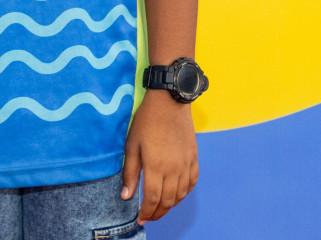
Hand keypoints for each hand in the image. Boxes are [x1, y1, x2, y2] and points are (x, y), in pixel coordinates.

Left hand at [122, 90, 197, 223]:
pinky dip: (184, 193)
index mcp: (156, 166)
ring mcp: (186, 164)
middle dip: (157, 213)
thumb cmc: (146, 121)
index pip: (152, 199)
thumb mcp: (132, 145)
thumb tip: (126, 196)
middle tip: (148, 217)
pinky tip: (176, 194)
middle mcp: (174, 169)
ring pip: (181, 195)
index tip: (140, 219)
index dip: (146, 212)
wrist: (169, 102)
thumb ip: (130, 173)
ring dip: (170, 205)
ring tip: (159, 208)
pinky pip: (192, 183)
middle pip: (167, 201)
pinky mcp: (194, 158)